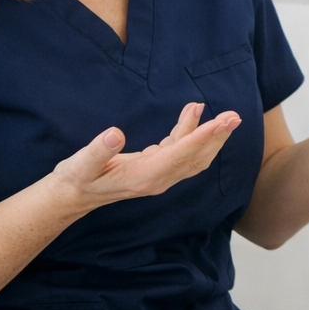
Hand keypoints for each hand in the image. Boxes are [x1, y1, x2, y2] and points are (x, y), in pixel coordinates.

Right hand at [52, 103, 239, 208]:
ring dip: (209, 135)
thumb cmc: (77, 179)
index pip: (180, 155)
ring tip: (222, 113)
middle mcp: (158, 179)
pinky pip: (181, 151)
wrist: (74, 196)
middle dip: (217, 137)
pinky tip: (192, 113)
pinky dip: (191, 133)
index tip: (221, 121)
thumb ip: (97, 151)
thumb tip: (114, 134)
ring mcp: (159, 176)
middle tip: (235, 116)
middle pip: (196, 158)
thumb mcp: (80, 165)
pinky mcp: (156, 168)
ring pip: (193, 156)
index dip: (202, 137)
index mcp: (144, 177)